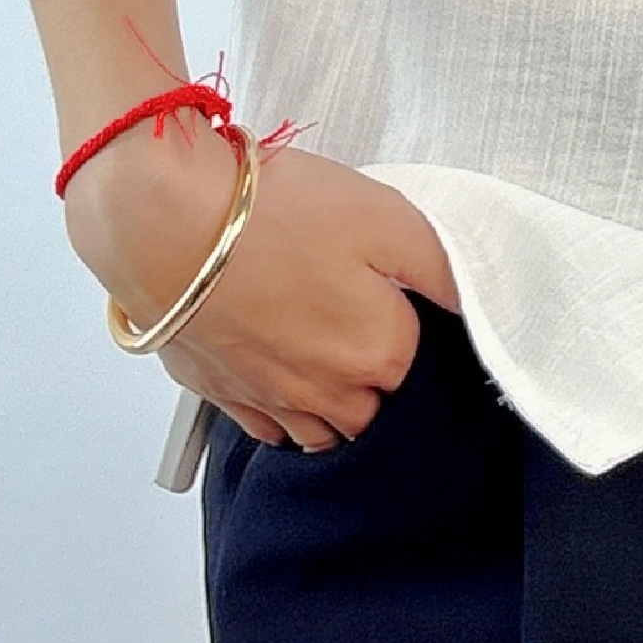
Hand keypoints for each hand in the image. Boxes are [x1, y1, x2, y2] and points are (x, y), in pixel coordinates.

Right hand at [63, 130, 461, 450]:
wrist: (161, 221)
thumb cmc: (273, 212)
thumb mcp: (386, 217)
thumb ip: (443, 268)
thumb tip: (481, 305)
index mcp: (381, 356)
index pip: (425, 367)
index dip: (415, 328)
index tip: (401, 300)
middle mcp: (331, 396)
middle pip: (378, 408)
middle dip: (379, 377)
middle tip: (362, 320)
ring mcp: (273, 402)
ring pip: (324, 430)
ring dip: (336, 404)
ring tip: (326, 350)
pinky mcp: (222, 395)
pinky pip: (269, 425)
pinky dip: (282, 409)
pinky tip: (279, 366)